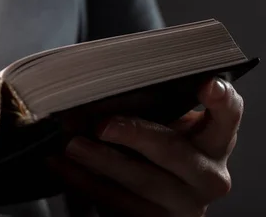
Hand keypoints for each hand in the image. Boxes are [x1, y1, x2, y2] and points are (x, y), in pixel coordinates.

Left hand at [51, 78, 241, 216]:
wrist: (157, 202)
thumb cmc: (155, 152)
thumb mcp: (163, 129)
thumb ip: (148, 110)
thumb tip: (101, 90)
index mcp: (214, 143)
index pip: (228, 115)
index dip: (221, 100)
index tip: (206, 85)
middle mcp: (207, 176)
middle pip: (174, 150)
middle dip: (135, 135)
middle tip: (103, 125)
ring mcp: (183, 205)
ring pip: (141, 182)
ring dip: (101, 161)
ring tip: (73, 145)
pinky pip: (115, 203)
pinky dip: (84, 181)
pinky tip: (62, 165)